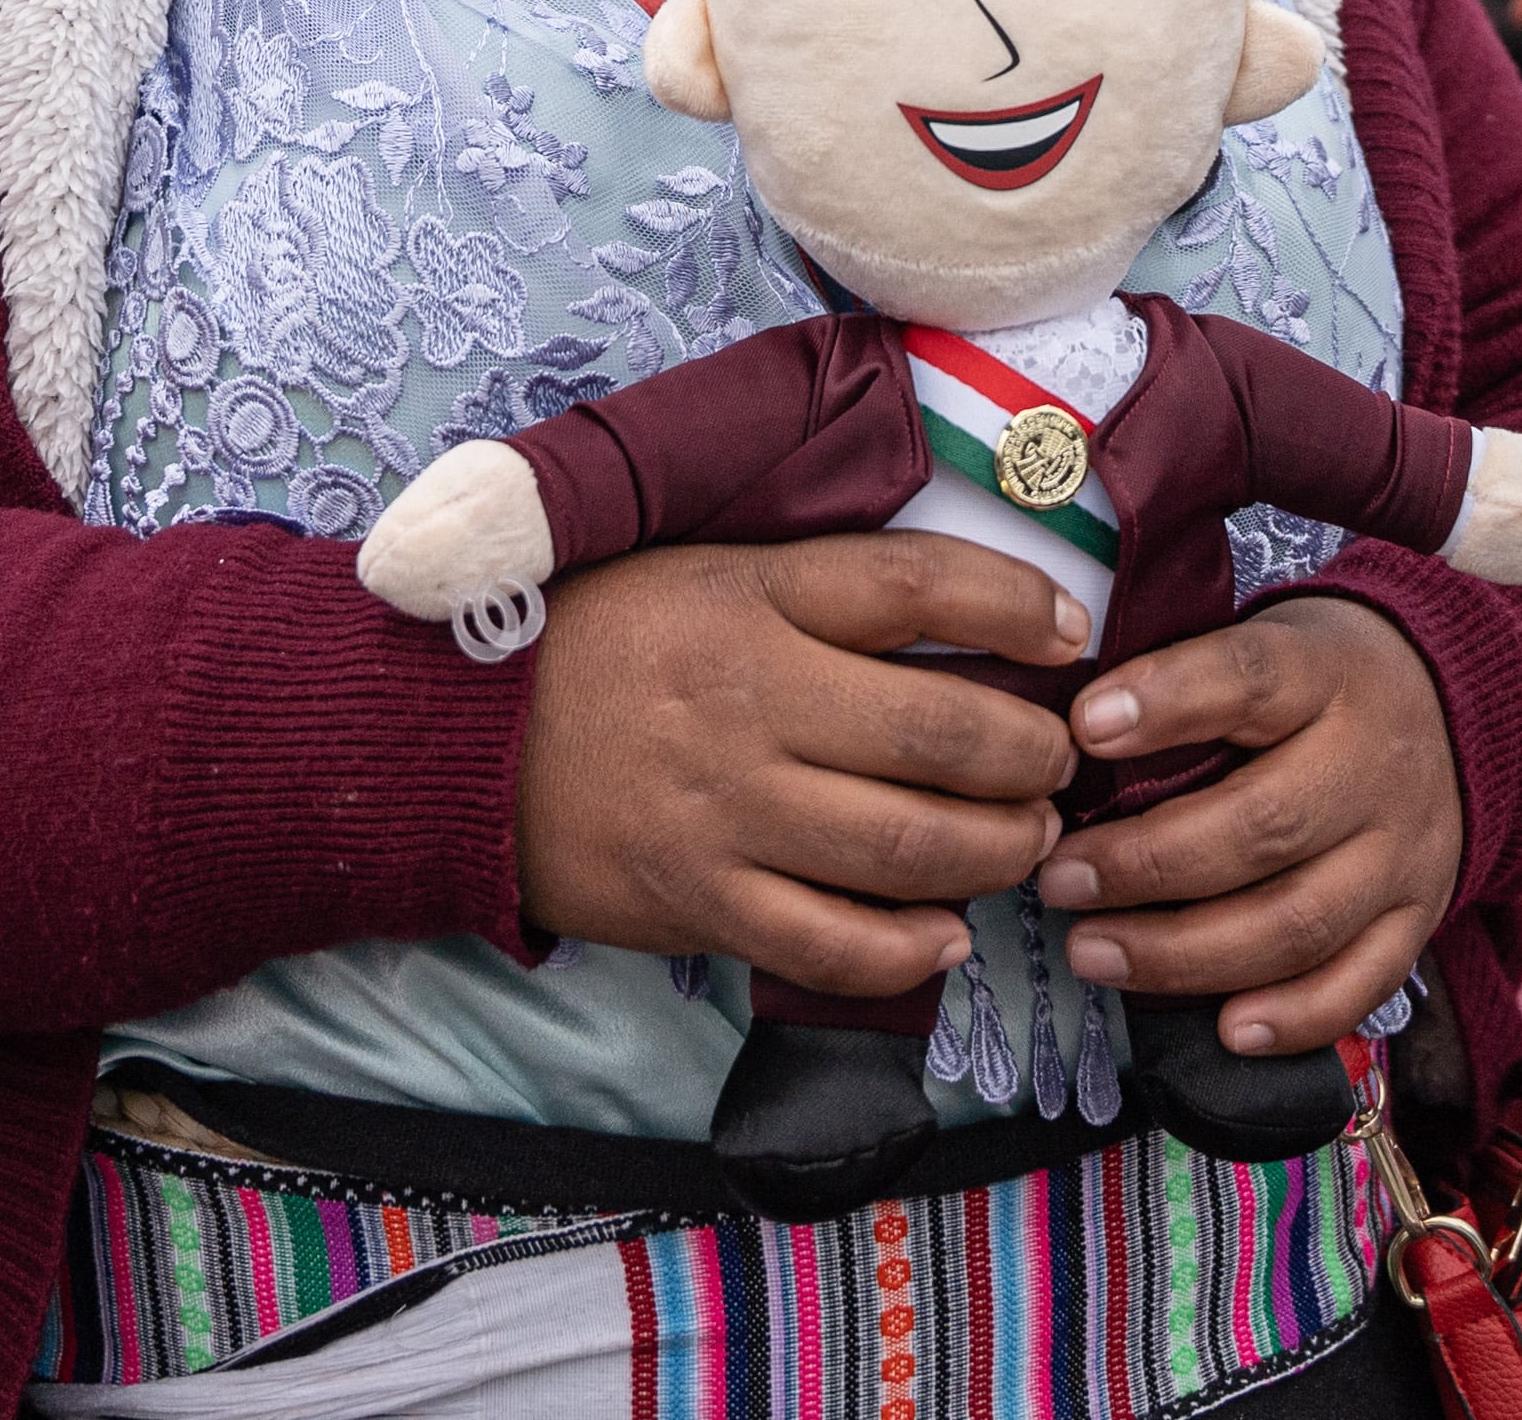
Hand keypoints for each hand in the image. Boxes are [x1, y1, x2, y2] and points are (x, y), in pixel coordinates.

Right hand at [515, 535, 1084, 999]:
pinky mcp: (697, 902)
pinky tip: (946, 933)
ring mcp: (723, 813)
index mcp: (750, 598)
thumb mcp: (700, 571)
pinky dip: (911, 950)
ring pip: (907, 850)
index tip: (1070, 633)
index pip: (915, 586)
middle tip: (1055, 762)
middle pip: (941, 736)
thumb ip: (819, 588)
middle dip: (1031, 757)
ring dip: (995, 852)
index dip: (1016, 606)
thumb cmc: (595, 642)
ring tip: (1022, 840)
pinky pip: (834, 946)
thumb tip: (965, 609)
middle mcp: (746, 702)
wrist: (451, 739)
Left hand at [1036, 598, 1462, 1055]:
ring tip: (1094, 953)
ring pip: (1301, 921)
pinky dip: (1294, 1018)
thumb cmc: (1312, 687)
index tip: (1083, 728)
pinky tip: (1224, 1030)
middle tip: (1059, 880)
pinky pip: (1362, 984)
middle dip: (1146, 864)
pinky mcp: (1418, 920)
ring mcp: (1402, 852)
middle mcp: (1373, 765)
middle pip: (1264, 825)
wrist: (1453, 711)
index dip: (1167, 702)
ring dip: (1186, 952)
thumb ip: (1180, 679)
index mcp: (1325, 673)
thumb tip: (1061, 729)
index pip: (1252, 679)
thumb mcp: (1262, 641)